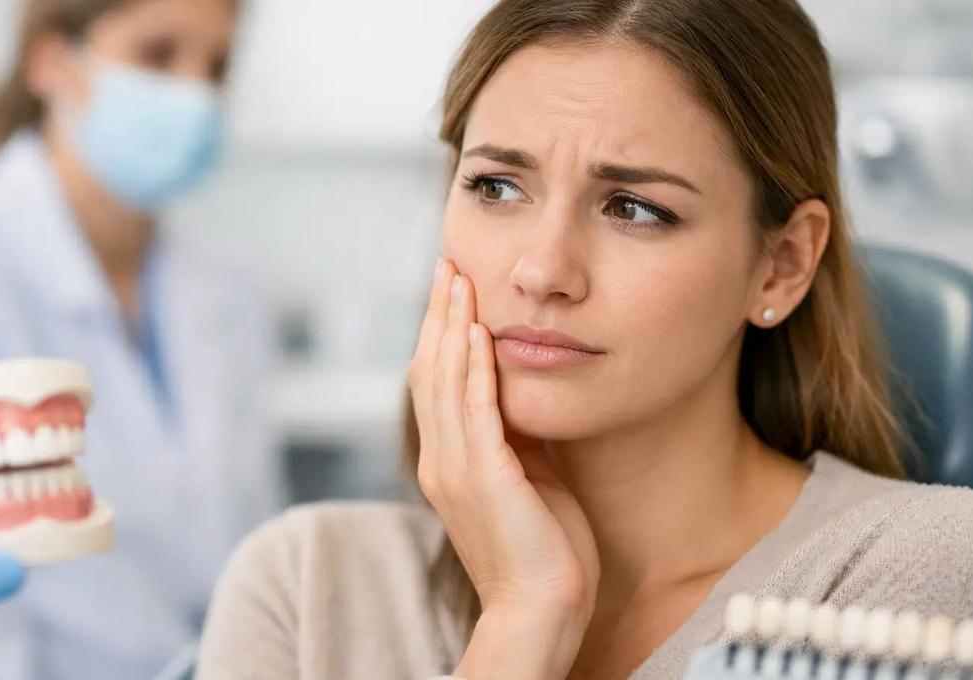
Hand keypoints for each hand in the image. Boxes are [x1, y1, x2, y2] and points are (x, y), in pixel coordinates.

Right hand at [407, 260, 599, 679]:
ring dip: (450, 325)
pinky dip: (472, 367)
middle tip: (448, 264)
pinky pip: (473, 410)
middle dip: (439, 314)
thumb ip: (515, 437)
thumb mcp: (526, 478)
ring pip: (442, 381)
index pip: (435, 382)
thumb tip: (521, 394)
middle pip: (429, 370)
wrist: (543, 608)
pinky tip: (477, 331)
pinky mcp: (484, 477)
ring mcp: (457, 469)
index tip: (453, 288)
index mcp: (449, 461)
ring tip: (459, 278)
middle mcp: (442, 460)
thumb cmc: (543, 550)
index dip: (440, 332)